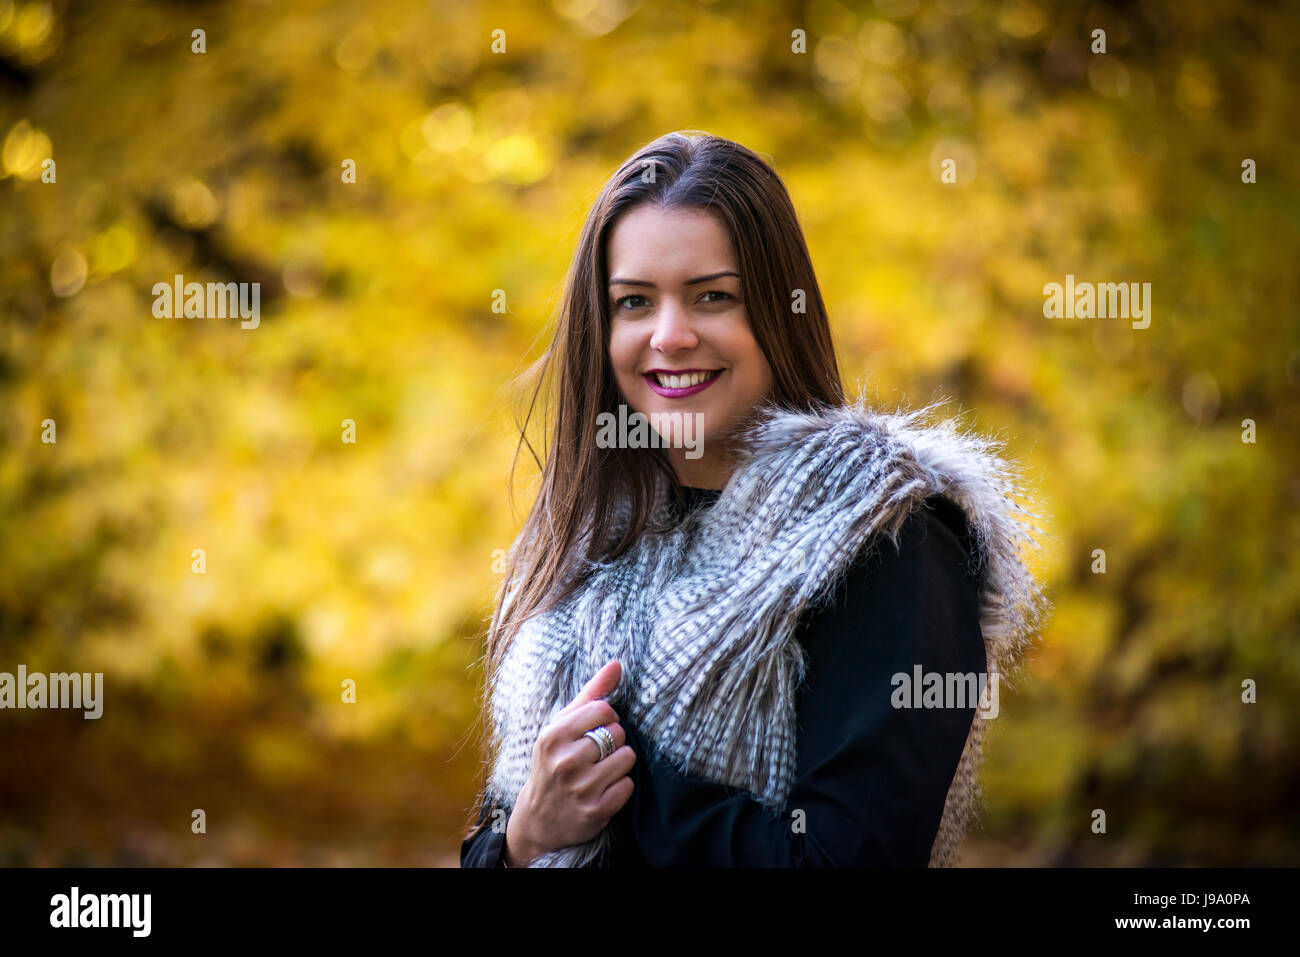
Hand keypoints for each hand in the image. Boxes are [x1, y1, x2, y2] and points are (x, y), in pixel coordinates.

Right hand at [504, 659, 636, 865]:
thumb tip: (617, 663)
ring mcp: (580, 788)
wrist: (539, 819)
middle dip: (613, 742)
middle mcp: (565, 762)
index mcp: (553, 736)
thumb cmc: (554, 762)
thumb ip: (590, 694)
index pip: (604, 710)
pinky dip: (621, 787)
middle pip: (618, 734)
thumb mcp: (562, 726)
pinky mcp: (595, 811)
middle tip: (596, 755)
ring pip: (627, 759)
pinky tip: (603, 790)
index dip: (607, 719)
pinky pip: (628, 786)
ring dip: (620, 764)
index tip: (595, 730)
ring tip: (601, 771)